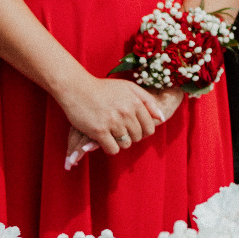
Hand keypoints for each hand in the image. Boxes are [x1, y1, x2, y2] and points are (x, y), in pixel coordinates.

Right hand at [59, 76, 173, 167]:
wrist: (76, 88)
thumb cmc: (103, 88)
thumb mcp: (129, 88)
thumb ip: (148, 101)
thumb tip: (162, 118)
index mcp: (135, 102)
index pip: (149, 127)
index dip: (143, 132)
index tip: (133, 129)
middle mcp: (126, 112)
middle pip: (138, 137)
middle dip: (131, 137)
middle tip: (120, 131)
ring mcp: (113, 122)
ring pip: (126, 144)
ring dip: (120, 143)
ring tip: (112, 134)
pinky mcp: (99, 131)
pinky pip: (113, 149)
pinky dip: (110, 148)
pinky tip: (104, 140)